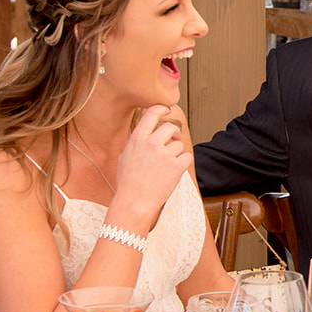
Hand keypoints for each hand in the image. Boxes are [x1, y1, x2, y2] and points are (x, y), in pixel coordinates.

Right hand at [111, 105, 194, 222]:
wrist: (134, 203)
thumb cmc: (127, 183)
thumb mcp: (124, 157)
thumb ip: (136, 143)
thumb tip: (144, 134)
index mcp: (137, 139)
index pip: (151, 114)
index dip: (161, 108)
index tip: (166, 109)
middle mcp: (151, 143)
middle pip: (171, 127)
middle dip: (174, 134)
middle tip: (173, 140)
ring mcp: (165, 154)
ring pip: (179, 145)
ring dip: (176, 154)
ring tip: (166, 167)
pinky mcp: (176, 166)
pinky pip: (187, 157)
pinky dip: (183, 163)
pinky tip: (174, 171)